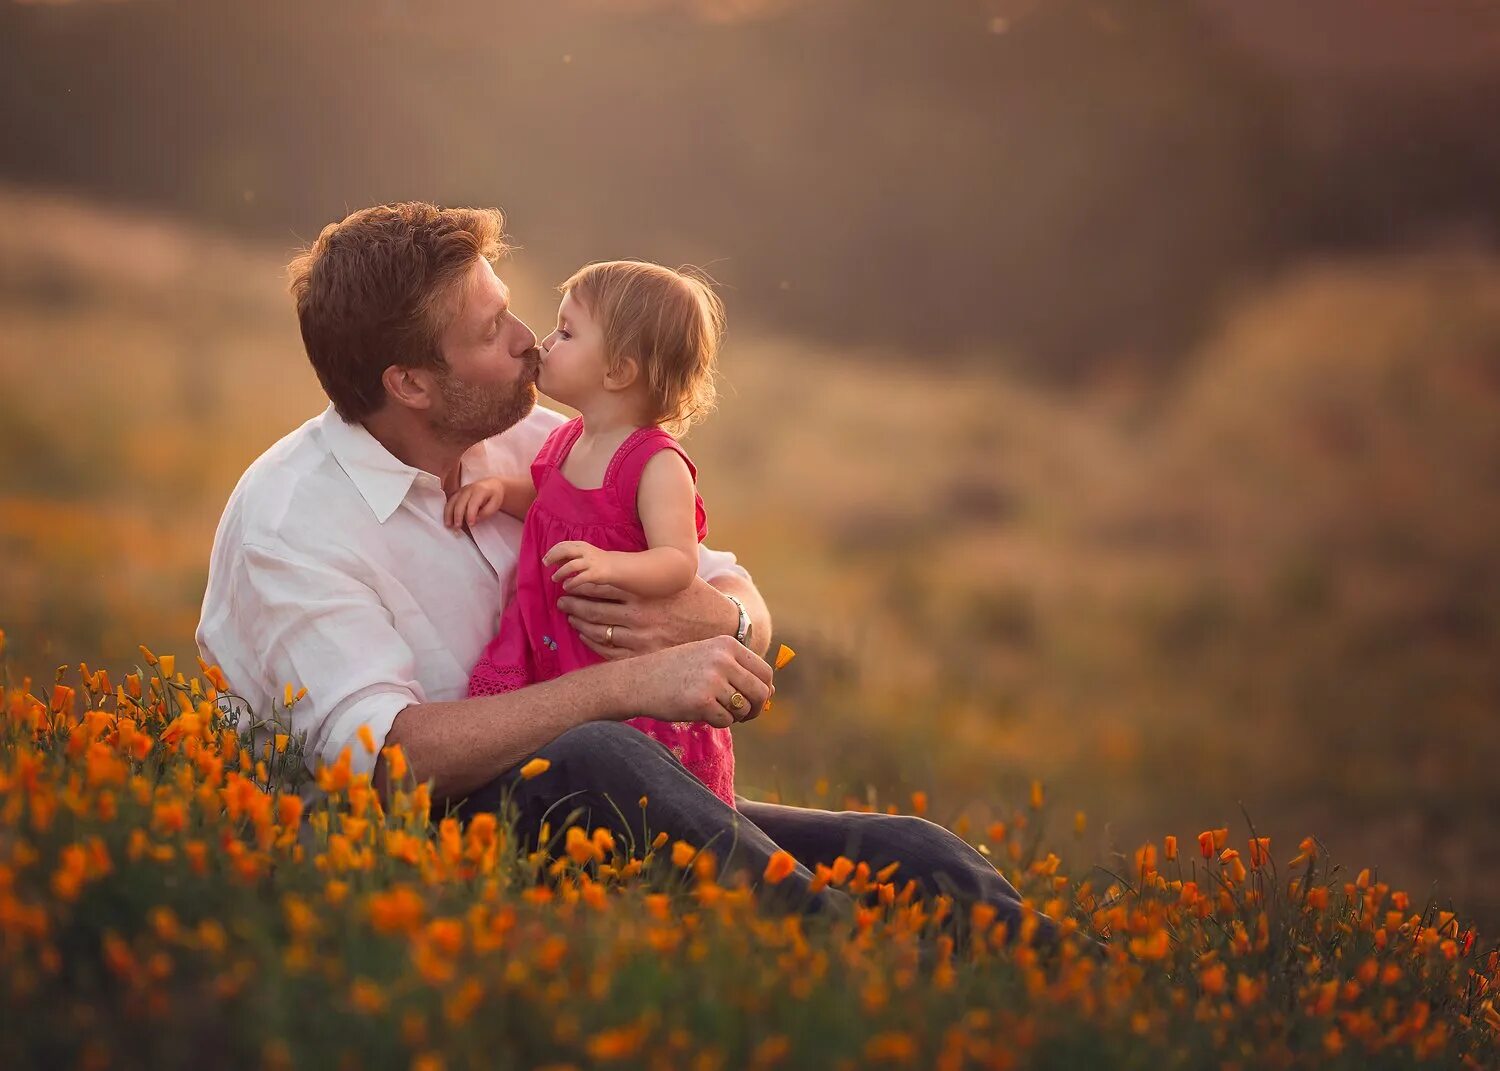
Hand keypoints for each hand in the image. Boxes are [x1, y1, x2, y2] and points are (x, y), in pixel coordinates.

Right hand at [444, 480, 505, 528]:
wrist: (492, 485)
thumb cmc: (494, 496)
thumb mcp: (495, 504)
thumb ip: (486, 512)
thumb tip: (476, 519)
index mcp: (480, 490)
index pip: (473, 503)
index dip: (471, 514)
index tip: (470, 524)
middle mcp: (468, 489)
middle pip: (460, 502)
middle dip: (458, 515)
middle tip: (457, 527)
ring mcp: (461, 490)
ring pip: (452, 501)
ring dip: (449, 514)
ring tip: (448, 525)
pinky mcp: (457, 493)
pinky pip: (449, 502)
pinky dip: (447, 511)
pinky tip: (447, 520)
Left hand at [543, 540, 615, 591]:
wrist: (614, 566)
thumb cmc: (595, 560)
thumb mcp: (582, 554)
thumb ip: (568, 555)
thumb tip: (552, 559)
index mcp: (581, 545)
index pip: (563, 545)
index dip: (552, 551)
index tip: (545, 558)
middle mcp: (585, 552)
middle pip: (565, 551)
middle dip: (553, 557)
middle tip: (546, 564)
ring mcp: (590, 562)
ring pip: (571, 565)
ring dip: (560, 572)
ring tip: (554, 578)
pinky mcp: (594, 574)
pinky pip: (580, 578)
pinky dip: (571, 583)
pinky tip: (566, 586)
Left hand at [557, 576, 739, 662]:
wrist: (722, 627)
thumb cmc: (695, 596)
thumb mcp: (673, 574)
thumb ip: (645, 567)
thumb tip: (617, 553)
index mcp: (644, 592)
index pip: (600, 586)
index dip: (579, 584)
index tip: (569, 582)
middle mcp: (640, 616)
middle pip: (593, 609)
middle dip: (573, 604)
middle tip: (562, 600)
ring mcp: (641, 640)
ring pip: (597, 631)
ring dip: (579, 623)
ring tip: (571, 616)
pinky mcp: (644, 658)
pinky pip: (608, 653)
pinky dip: (592, 642)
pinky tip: (586, 634)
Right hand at [623, 636, 773, 727]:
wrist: (638, 681)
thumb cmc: (675, 672)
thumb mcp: (708, 660)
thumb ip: (739, 671)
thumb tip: (772, 690)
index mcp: (727, 645)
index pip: (765, 672)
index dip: (764, 690)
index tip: (752, 701)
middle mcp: (723, 659)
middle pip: (761, 692)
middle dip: (755, 709)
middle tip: (741, 715)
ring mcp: (712, 680)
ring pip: (743, 708)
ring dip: (733, 716)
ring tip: (713, 709)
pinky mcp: (701, 701)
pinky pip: (725, 721)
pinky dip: (716, 722)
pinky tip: (699, 713)